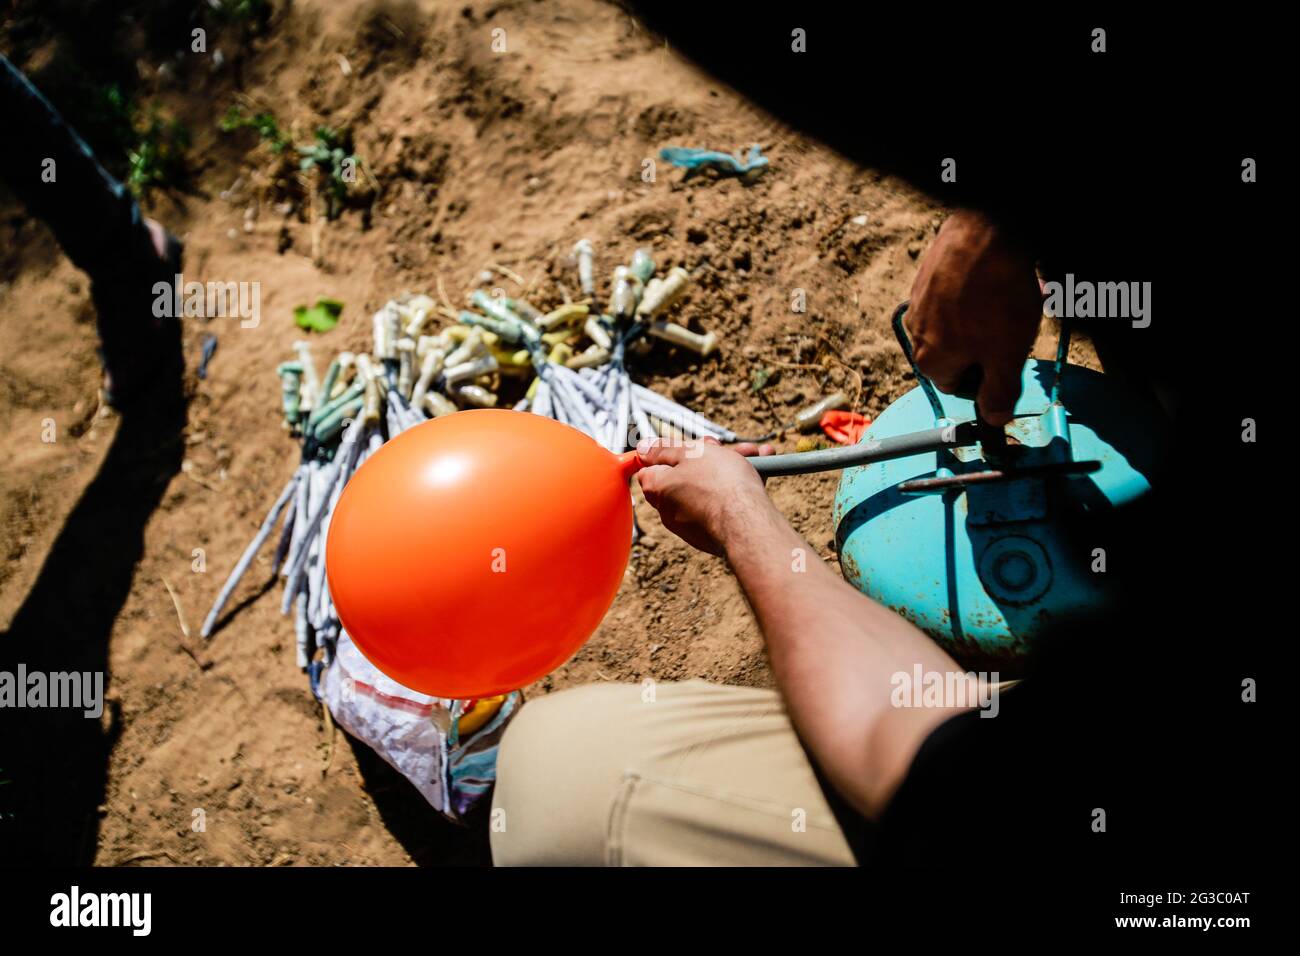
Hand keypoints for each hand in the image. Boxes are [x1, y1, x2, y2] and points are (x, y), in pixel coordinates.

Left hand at [635, 437, 774, 555]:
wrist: (748, 524)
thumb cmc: (720, 484)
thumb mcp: (691, 453)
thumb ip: (664, 449)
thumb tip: (643, 448)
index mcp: (658, 488)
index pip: (649, 468)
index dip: (668, 453)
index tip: (688, 446)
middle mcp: (669, 510)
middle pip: (684, 476)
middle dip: (709, 458)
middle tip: (728, 450)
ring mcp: (691, 524)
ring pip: (708, 488)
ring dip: (729, 470)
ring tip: (756, 457)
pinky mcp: (712, 534)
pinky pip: (721, 506)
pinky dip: (736, 491)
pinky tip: (759, 477)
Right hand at [906, 209, 1041, 425]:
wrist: (986, 231)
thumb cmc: (996, 296)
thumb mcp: (1007, 356)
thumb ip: (999, 394)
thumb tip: (994, 420)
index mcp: (931, 361)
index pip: (959, 386)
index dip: (988, 376)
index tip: (1008, 360)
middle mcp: (916, 333)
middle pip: (956, 353)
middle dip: (986, 344)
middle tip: (1011, 327)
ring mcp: (918, 300)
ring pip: (955, 322)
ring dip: (981, 318)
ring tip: (1006, 300)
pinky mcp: (927, 273)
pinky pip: (951, 294)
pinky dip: (972, 292)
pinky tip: (994, 280)